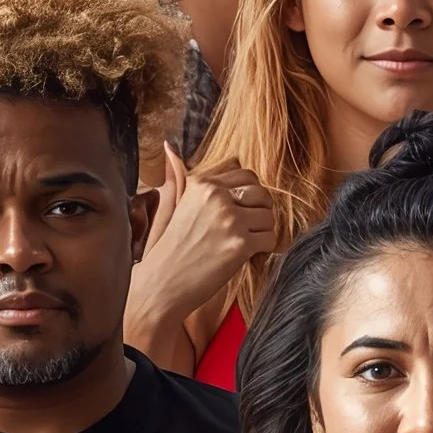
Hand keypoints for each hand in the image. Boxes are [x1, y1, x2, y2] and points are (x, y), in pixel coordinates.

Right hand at [130, 144, 276, 317]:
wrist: (161, 285)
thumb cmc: (169, 248)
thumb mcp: (174, 205)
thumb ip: (180, 177)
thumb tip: (170, 147)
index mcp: (201, 183)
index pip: (247, 175)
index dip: (248, 196)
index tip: (237, 212)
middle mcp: (215, 196)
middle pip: (262, 193)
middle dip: (259, 212)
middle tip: (244, 230)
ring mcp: (229, 219)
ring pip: (269, 216)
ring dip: (261, 232)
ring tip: (241, 243)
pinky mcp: (240, 243)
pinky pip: (271, 238)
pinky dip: (264, 249)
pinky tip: (245, 255)